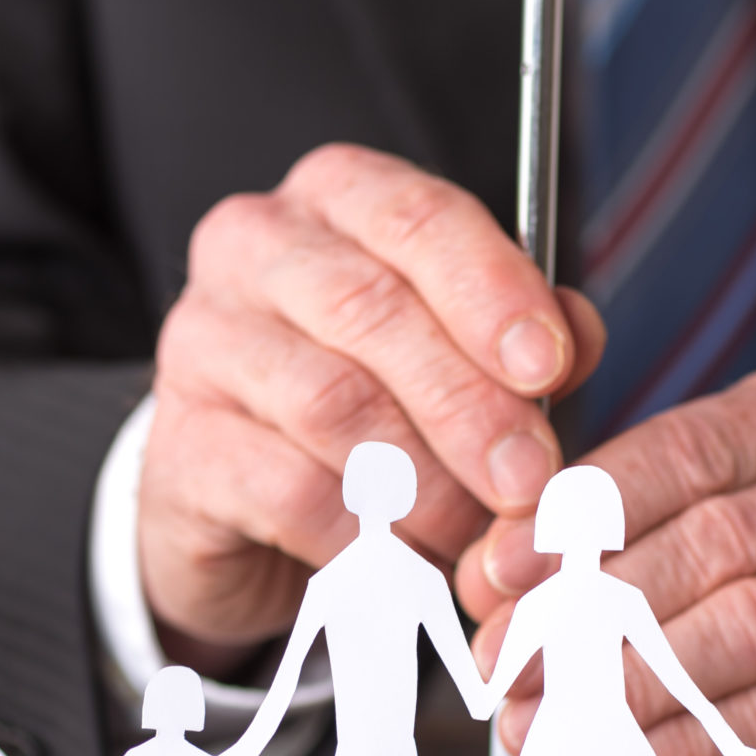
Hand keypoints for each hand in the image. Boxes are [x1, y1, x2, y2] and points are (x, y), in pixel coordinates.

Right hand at [140, 144, 603, 668]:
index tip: (549, 367)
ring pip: (332, 405)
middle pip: (372, 312)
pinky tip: (407, 560)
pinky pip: (289, 490)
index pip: (419, 217)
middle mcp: (256, 247)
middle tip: (530, 479)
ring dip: (425, 482)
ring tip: (476, 532)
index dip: (492, 293)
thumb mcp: (456, 349)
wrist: (247, 504)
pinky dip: (365, 536)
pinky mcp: (179, 448)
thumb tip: (575, 339)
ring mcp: (201, 342)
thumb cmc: (373, 400)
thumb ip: (523, 333)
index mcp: (338, 196)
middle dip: (468, 404)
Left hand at [457, 361, 755, 755]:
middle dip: (595, 611)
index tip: (498, 571)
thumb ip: (622, 517)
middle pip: (719, 542)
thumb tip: (495, 576)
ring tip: (548, 722)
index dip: (586, 514)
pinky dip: (688, 749)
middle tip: (509, 665)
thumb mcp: (728, 495)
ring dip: (630, 686)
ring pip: (751, 631)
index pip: (692, 449)